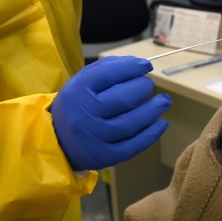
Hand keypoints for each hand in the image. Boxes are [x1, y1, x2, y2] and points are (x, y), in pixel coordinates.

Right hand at [51, 56, 170, 170]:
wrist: (58, 140)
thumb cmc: (77, 105)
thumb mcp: (82, 82)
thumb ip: (108, 69)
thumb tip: (140, 64)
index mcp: (77, 91)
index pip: (109, 74)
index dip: (132, 68)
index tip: (147, 66)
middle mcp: (85, 115)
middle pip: (123, 99)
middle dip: (143, 88)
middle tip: (148, 85)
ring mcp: (95, 138)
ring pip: (131, 123)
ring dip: (153, 110)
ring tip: (163, 101)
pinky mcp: (105, 156)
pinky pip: (133, 145)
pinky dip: (151, 134)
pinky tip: (161, 123)